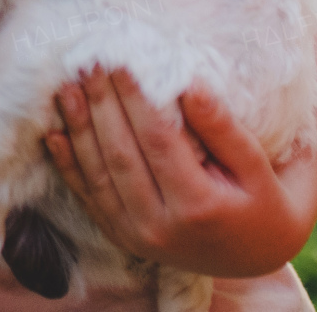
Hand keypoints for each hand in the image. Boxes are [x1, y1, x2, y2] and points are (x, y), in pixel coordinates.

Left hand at [46, 67, 313, 276]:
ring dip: (78, 128)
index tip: (122, 60)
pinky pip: (89, 198)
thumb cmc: (263, 202)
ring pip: (98, 176)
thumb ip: (224, 128)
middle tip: (89, 61)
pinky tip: (53, 133)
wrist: (255, 256)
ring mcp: (136, 237)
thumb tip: (189, 85)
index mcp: (199, 208)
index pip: (158, 143)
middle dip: (101, 104)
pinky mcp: (121, 236)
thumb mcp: (258, 167)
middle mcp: (161, 229)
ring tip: (67, 86)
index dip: (136, 100)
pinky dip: (68, 165)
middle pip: (121, 156)